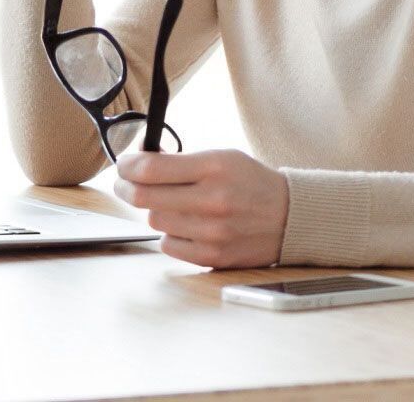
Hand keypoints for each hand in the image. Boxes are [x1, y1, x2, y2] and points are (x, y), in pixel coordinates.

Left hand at [112, 149, 288, 268]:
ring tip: (172, 204)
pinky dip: (170, 234)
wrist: (290, 218)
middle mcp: (212, 200)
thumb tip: (138, 162)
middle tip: (125, 183)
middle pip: (143, 197)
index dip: (127, 166)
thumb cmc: (251, 184)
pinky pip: (168, 245)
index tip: (123, 164)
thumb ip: (181, 161)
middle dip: (126, 187)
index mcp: (214, 167)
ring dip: (155, 210)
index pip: (149, 168)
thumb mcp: (222, 158)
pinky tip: (186, 225)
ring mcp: (212, 232)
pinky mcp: (212, 256)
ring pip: (154, 221)